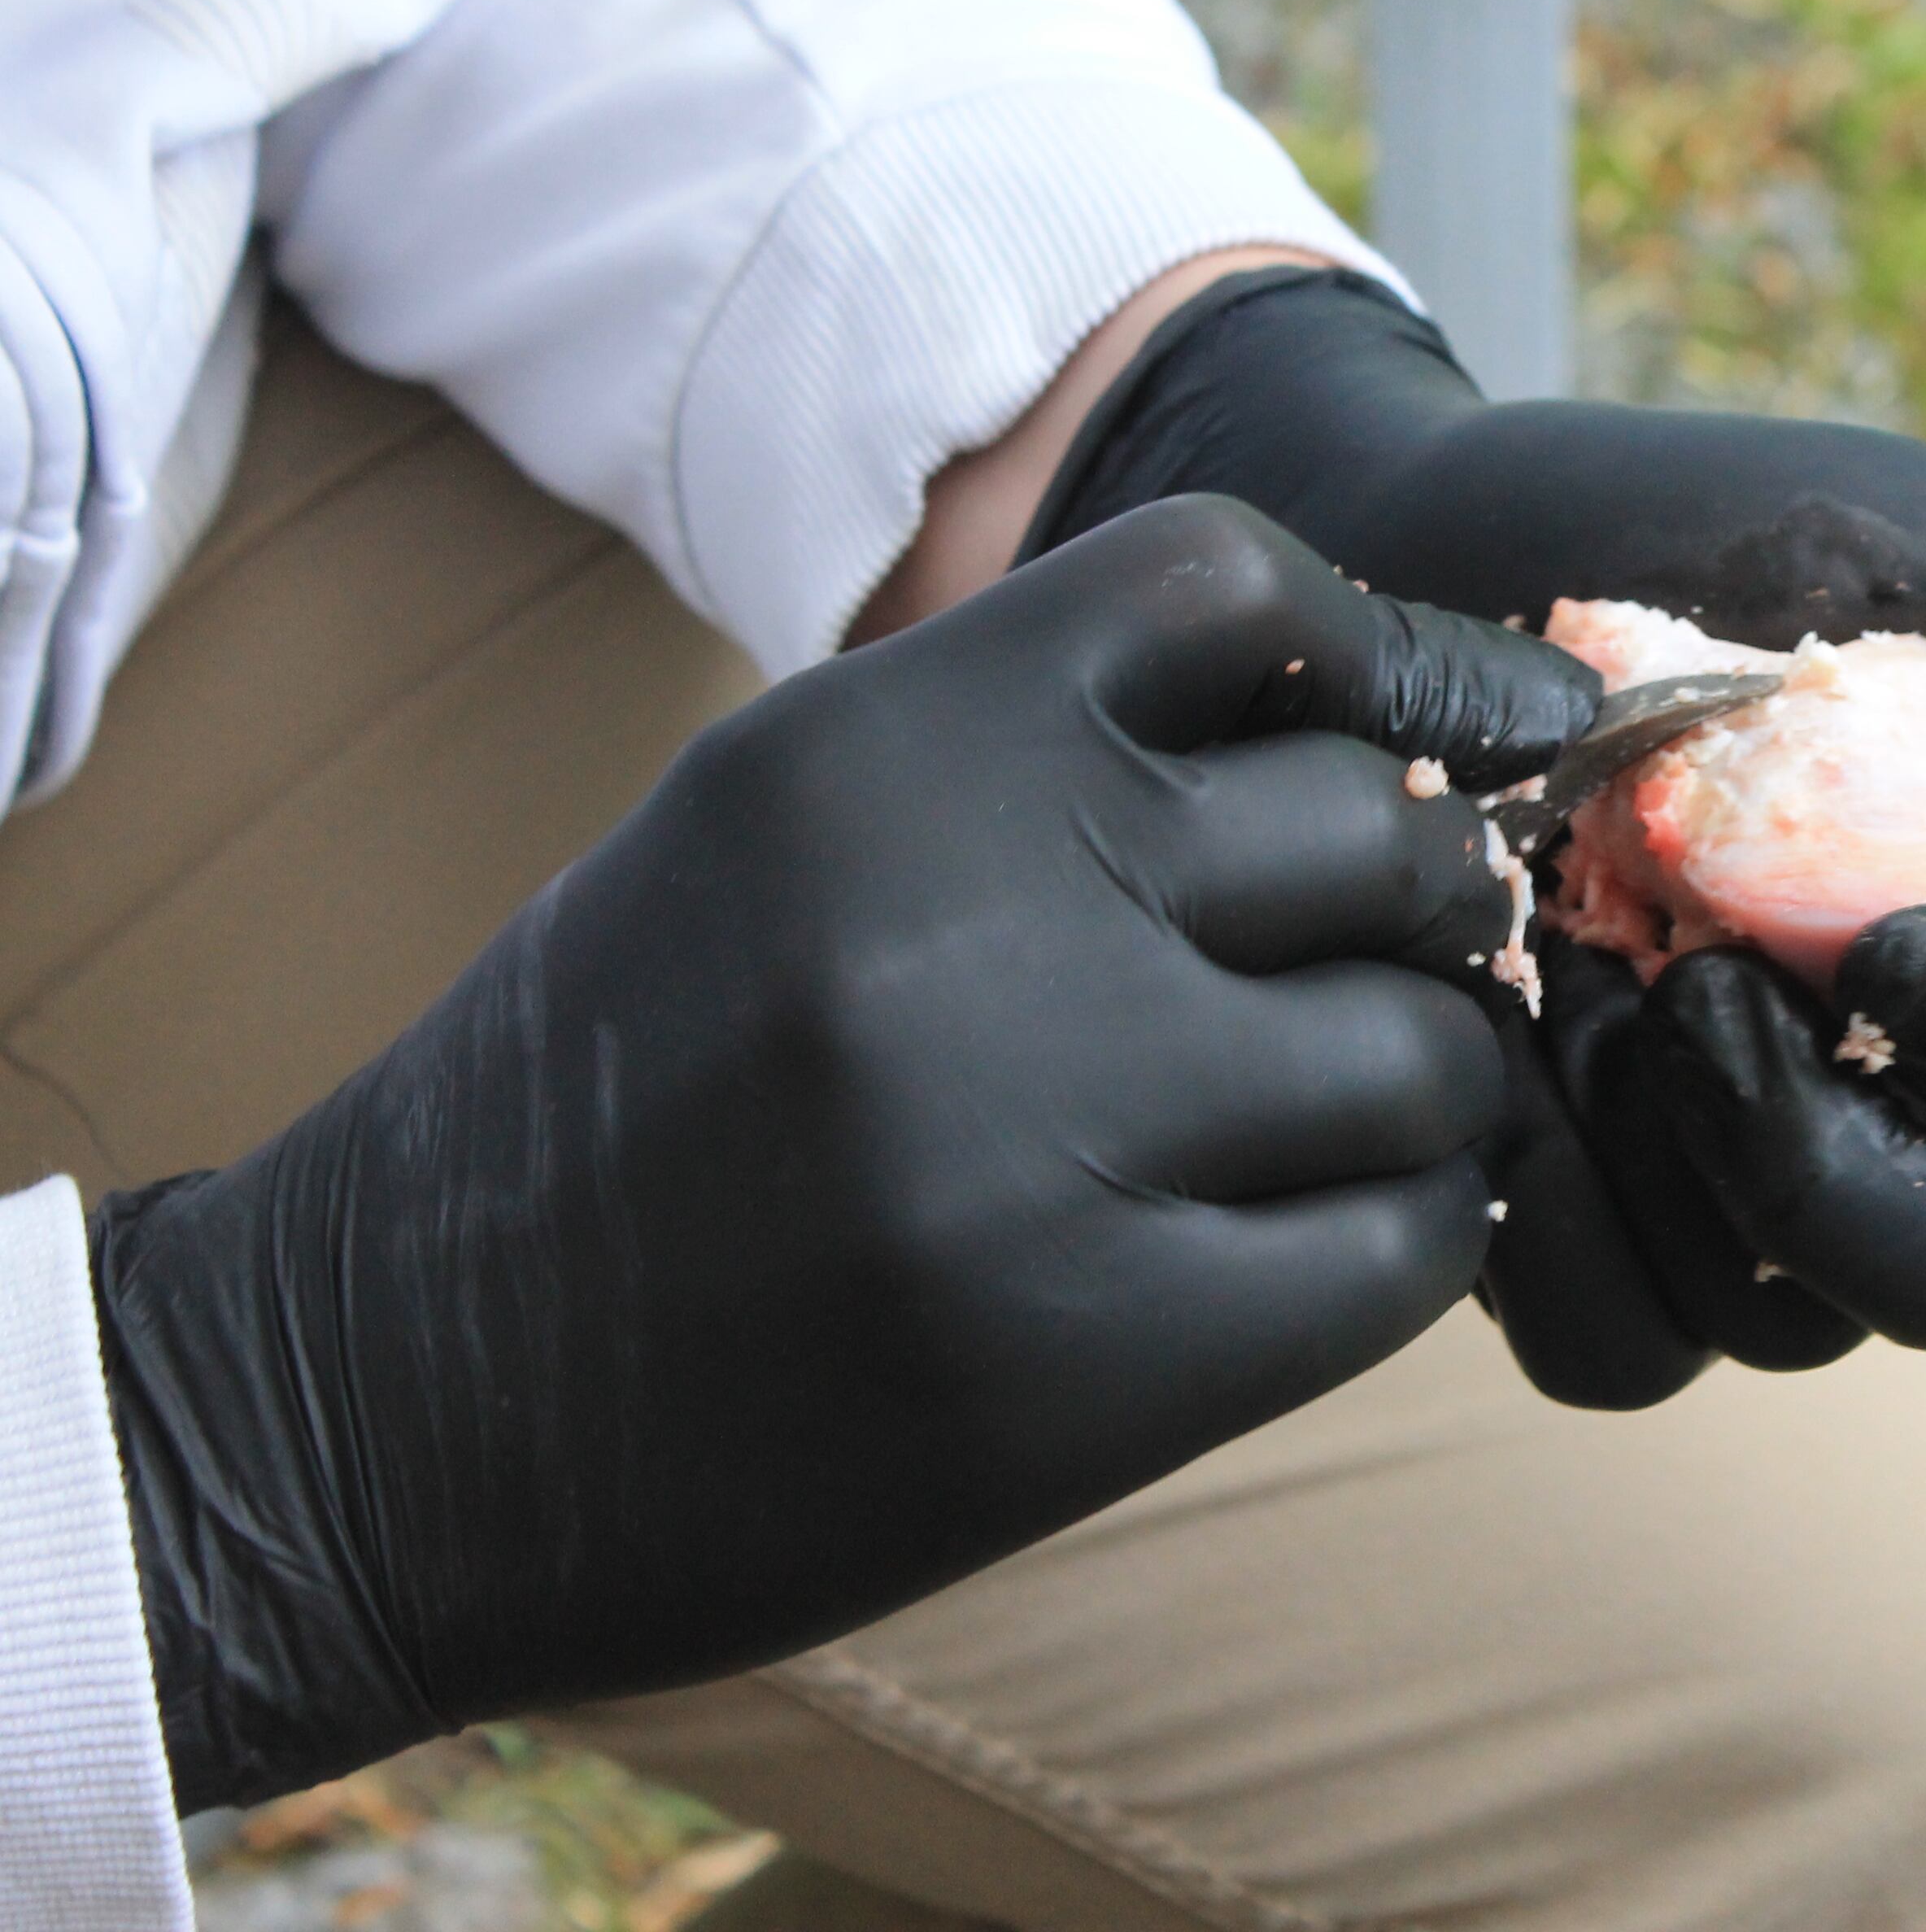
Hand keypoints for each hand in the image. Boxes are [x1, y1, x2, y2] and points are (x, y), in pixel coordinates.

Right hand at [91, 499, 1595, 1808]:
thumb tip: (1389, 737)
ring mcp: (1042, 1146)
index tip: (1485, 721)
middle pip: (1380, 830)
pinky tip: (1324, 1235)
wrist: (389, 1395)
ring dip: (1425, 1082)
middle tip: (1389, 955)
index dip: (1403, 648)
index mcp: (876, 743)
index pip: (1235, 582)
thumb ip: (1042, 756)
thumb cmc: (623, 1086)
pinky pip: (1398, 1252)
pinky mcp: (1095, 1367)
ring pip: (1424, 1054)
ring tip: (1345, 1112)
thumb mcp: (780, 828)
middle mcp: (972, 914)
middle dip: (1425, 896)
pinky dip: (1404, 1233)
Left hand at [1027, 271, 1925, 1406]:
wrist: (1389, 577)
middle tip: (1699, 997)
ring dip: (1681, 1174)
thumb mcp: (1904, 546)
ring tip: (1571, 971)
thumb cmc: (1658, 540)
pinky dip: (1554, 1235)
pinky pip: (1615, 1349)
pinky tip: (1494, 1052)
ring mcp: (1765, 1183)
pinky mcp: (1599, 1227)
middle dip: (1847, 1176)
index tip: (1892, 937)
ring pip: (1792, 1337)